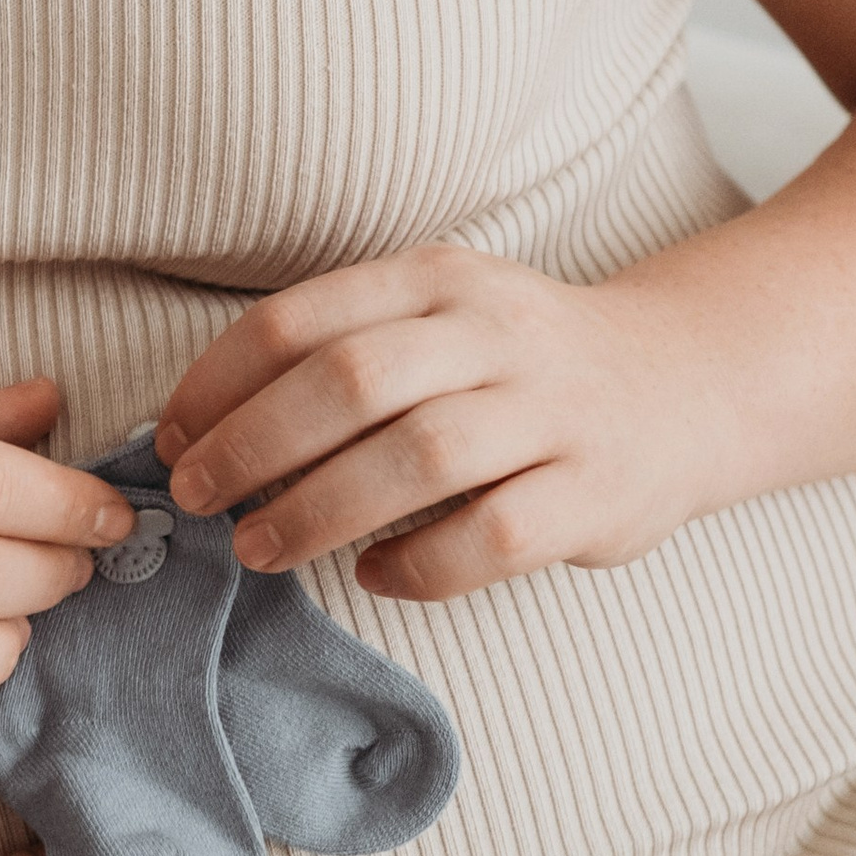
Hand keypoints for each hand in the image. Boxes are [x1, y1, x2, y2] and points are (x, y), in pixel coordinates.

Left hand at [154, 246, 720, 602]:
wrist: (684, 383)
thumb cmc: (519, 364)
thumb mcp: (439, 316)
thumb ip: (343, 348)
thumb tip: (201, 425)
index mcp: (440, 279)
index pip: (304, 318)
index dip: (219, 381)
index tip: (171, 437)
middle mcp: (497, 334)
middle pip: (353, 381)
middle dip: (254, 445)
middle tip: (196, 498)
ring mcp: (554, 412)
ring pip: (420, 458)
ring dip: (319, 509)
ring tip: (258, 549)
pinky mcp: (595, 493)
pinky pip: (493, 536)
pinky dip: (420, 565)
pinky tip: (376, 575)